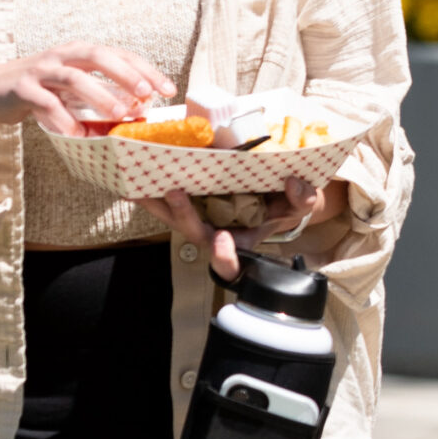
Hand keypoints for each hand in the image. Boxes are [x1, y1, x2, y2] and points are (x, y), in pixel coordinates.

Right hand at [0, 43, 175, 136]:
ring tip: (120, 114)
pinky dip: (62, 118)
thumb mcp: (73, 89)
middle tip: (146, 95)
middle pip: (98, 56)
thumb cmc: (42, 90)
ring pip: (74, 77)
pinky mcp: (21, 88)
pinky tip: (76, 133)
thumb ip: (101, 95)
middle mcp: (62, 55)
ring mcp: (41, 70)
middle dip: (125, 74)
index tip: (169, 89)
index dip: (146, 69)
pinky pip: (45, 102)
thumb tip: (139, 117)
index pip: (120, 54)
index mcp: (81, 52)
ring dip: (100, 95)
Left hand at [140, 178, 333, 279]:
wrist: (274, 197)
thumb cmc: (284, 207)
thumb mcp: (300, 206)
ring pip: (175, 218)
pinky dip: (154, 190)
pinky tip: (139, 175)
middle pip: (195, 233)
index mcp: (242, 242)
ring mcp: (202, 221)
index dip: (225, 258)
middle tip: (174, 192)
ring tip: (135, 186)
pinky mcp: (192, 205)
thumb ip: (302, 199)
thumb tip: (293, 183)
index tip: (224, 241)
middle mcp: (217, 235)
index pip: (231, 263)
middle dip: (183, 215)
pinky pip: (170, 201)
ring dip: (155, 203)